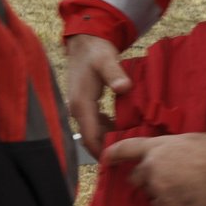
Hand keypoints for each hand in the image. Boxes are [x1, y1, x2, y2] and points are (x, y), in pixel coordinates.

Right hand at [66, 34, 129, 157]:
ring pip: (93, 131)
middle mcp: (77, 109)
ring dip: (107, 140)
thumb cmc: (96, 52)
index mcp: (81, 103)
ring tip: (128, 148)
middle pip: (90, 137)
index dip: (100, 150)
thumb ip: (115, 74)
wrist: (85, 43)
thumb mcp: (107, 60)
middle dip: (105, 149)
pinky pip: (95, 123)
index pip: (88, 136)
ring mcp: (80, 107)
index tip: (115, 161)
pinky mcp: (85, 105)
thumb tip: (124, 87)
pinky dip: (107, 129)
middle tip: (127, 159)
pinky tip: (122, 131)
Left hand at [103, 133, 205, 205]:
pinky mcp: (167, 204)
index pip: (125, 148)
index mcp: (156, 147)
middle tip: (164, 179)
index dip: (113, 154)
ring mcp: (157, 187)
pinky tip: (183, 199)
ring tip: (180, 189)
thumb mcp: (189, 139)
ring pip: (149, 194)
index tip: (106, 159)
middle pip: (135, 178)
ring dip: (159, 192)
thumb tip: (169, 153)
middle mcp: (151, 167)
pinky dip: (168, 205)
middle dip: (145, 179)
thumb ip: (171, 147)